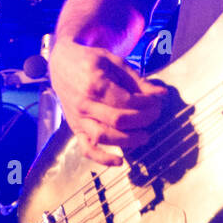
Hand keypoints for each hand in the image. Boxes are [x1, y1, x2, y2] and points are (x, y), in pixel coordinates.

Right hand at [48, 38, 167, 166]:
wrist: (61, 63)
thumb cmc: (90, 60)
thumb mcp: (115, 62)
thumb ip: (138, 80)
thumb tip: (161, 93)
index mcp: (96, 84)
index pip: (127, 102)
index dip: (146, 105)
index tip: (156, 102)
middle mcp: (85, 104)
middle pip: (118, 120)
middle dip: (142, 120)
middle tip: (155, 115)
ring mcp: (78, 118)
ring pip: (104, 136)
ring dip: (128, 140)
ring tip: (145, 136)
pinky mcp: (75, 128)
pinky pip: (86, 148)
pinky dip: (102, 158)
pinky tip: (119, 161)